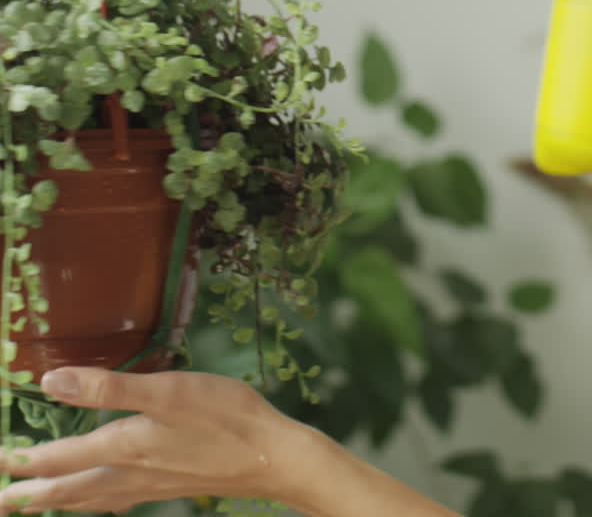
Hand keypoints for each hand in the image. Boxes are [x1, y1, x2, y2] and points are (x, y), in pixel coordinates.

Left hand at [0, 367, 307, 513]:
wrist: (272, 457)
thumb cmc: (225, 418)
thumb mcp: (169, 392)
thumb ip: (110, 387)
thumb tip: (52, 381)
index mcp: (122, 448)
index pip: (57, 459)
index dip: (21, 460)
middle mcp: (128, 474)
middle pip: (65, 489)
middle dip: (27, 494)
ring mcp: (149, 485)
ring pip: (88, 499)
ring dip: (55, 502)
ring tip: (33, 504)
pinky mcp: (169, 487)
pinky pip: (116, 501)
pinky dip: (95, 502)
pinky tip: (102, 501)